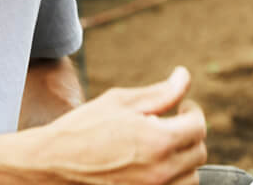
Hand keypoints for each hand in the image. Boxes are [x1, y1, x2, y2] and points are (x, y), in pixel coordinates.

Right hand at [38, 66, 206, 184]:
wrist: (53, 164)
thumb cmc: (84, 128)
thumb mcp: (121, 101)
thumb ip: (159, 92)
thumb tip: (184, 77)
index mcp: (158, 142)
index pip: (199, 127)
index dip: (193, 112)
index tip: (182, 107)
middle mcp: (160, 173)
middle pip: (199, 153)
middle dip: (189, 134)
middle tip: (170, 123)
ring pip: (190, 179)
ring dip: (182, 160)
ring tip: (160, 146)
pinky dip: (170, 180)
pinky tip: (151, 165)